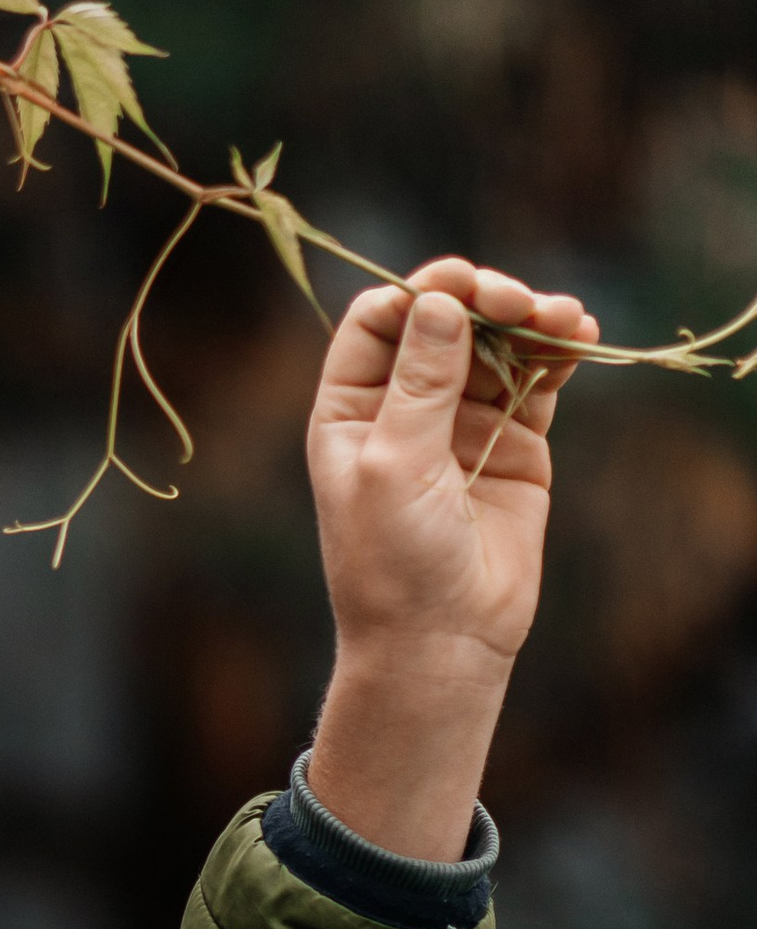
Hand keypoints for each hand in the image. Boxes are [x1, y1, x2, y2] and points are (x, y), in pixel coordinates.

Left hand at [305, 255, 596, 864]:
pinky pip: (538, 381)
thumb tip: (441, 303)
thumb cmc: (394, 562)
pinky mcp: (516, 443)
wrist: (441, 640)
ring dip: (530, 319)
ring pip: (498, 344)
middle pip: (446, 321)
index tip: (460, 288)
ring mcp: (463, 421)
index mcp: (352, 409)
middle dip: (483, 299)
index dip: (420, 294)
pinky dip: (557, 352)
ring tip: (561, 316)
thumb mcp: (392, 465)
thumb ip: (419, 383)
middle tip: (517, 301)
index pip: (380, 321)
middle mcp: (405, 407)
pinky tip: (576, 332)